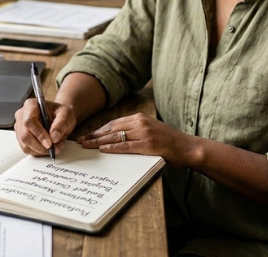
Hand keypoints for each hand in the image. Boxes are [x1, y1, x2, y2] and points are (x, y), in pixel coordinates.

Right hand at [14, 98, 75, 156]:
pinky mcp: (21, 138)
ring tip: (55, 147)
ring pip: (25, 145)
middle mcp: (21, 116)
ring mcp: (20, 128)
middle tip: (54, 148)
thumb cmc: (60, 113)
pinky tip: (49, 148)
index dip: (38, 134)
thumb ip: (61, 124)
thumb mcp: (66, 114)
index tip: (49, 143)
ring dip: (41, 150)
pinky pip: (27, 149)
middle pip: (25, 135)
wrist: (58, 116)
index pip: (29, 121)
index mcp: (30, 105)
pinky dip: (39, 152)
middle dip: (40, 146)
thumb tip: (53, 137)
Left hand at [77, 113, 192, 166]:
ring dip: (98, 142)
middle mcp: (140, 123)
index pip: (114, 123)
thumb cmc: (169, 142)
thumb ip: (135, 131)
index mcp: (140, 118)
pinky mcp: (147, 145)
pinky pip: (125, 146)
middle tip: (80, 141)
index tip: (87, 135)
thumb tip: (116, 139)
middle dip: (94, 135)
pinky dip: (112, 148)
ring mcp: (143, 133)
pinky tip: (102, 150)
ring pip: (115, 137)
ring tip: (86, 146)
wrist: (187, 147)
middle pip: (111, 129)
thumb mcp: (151, 130)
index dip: (99, 130)